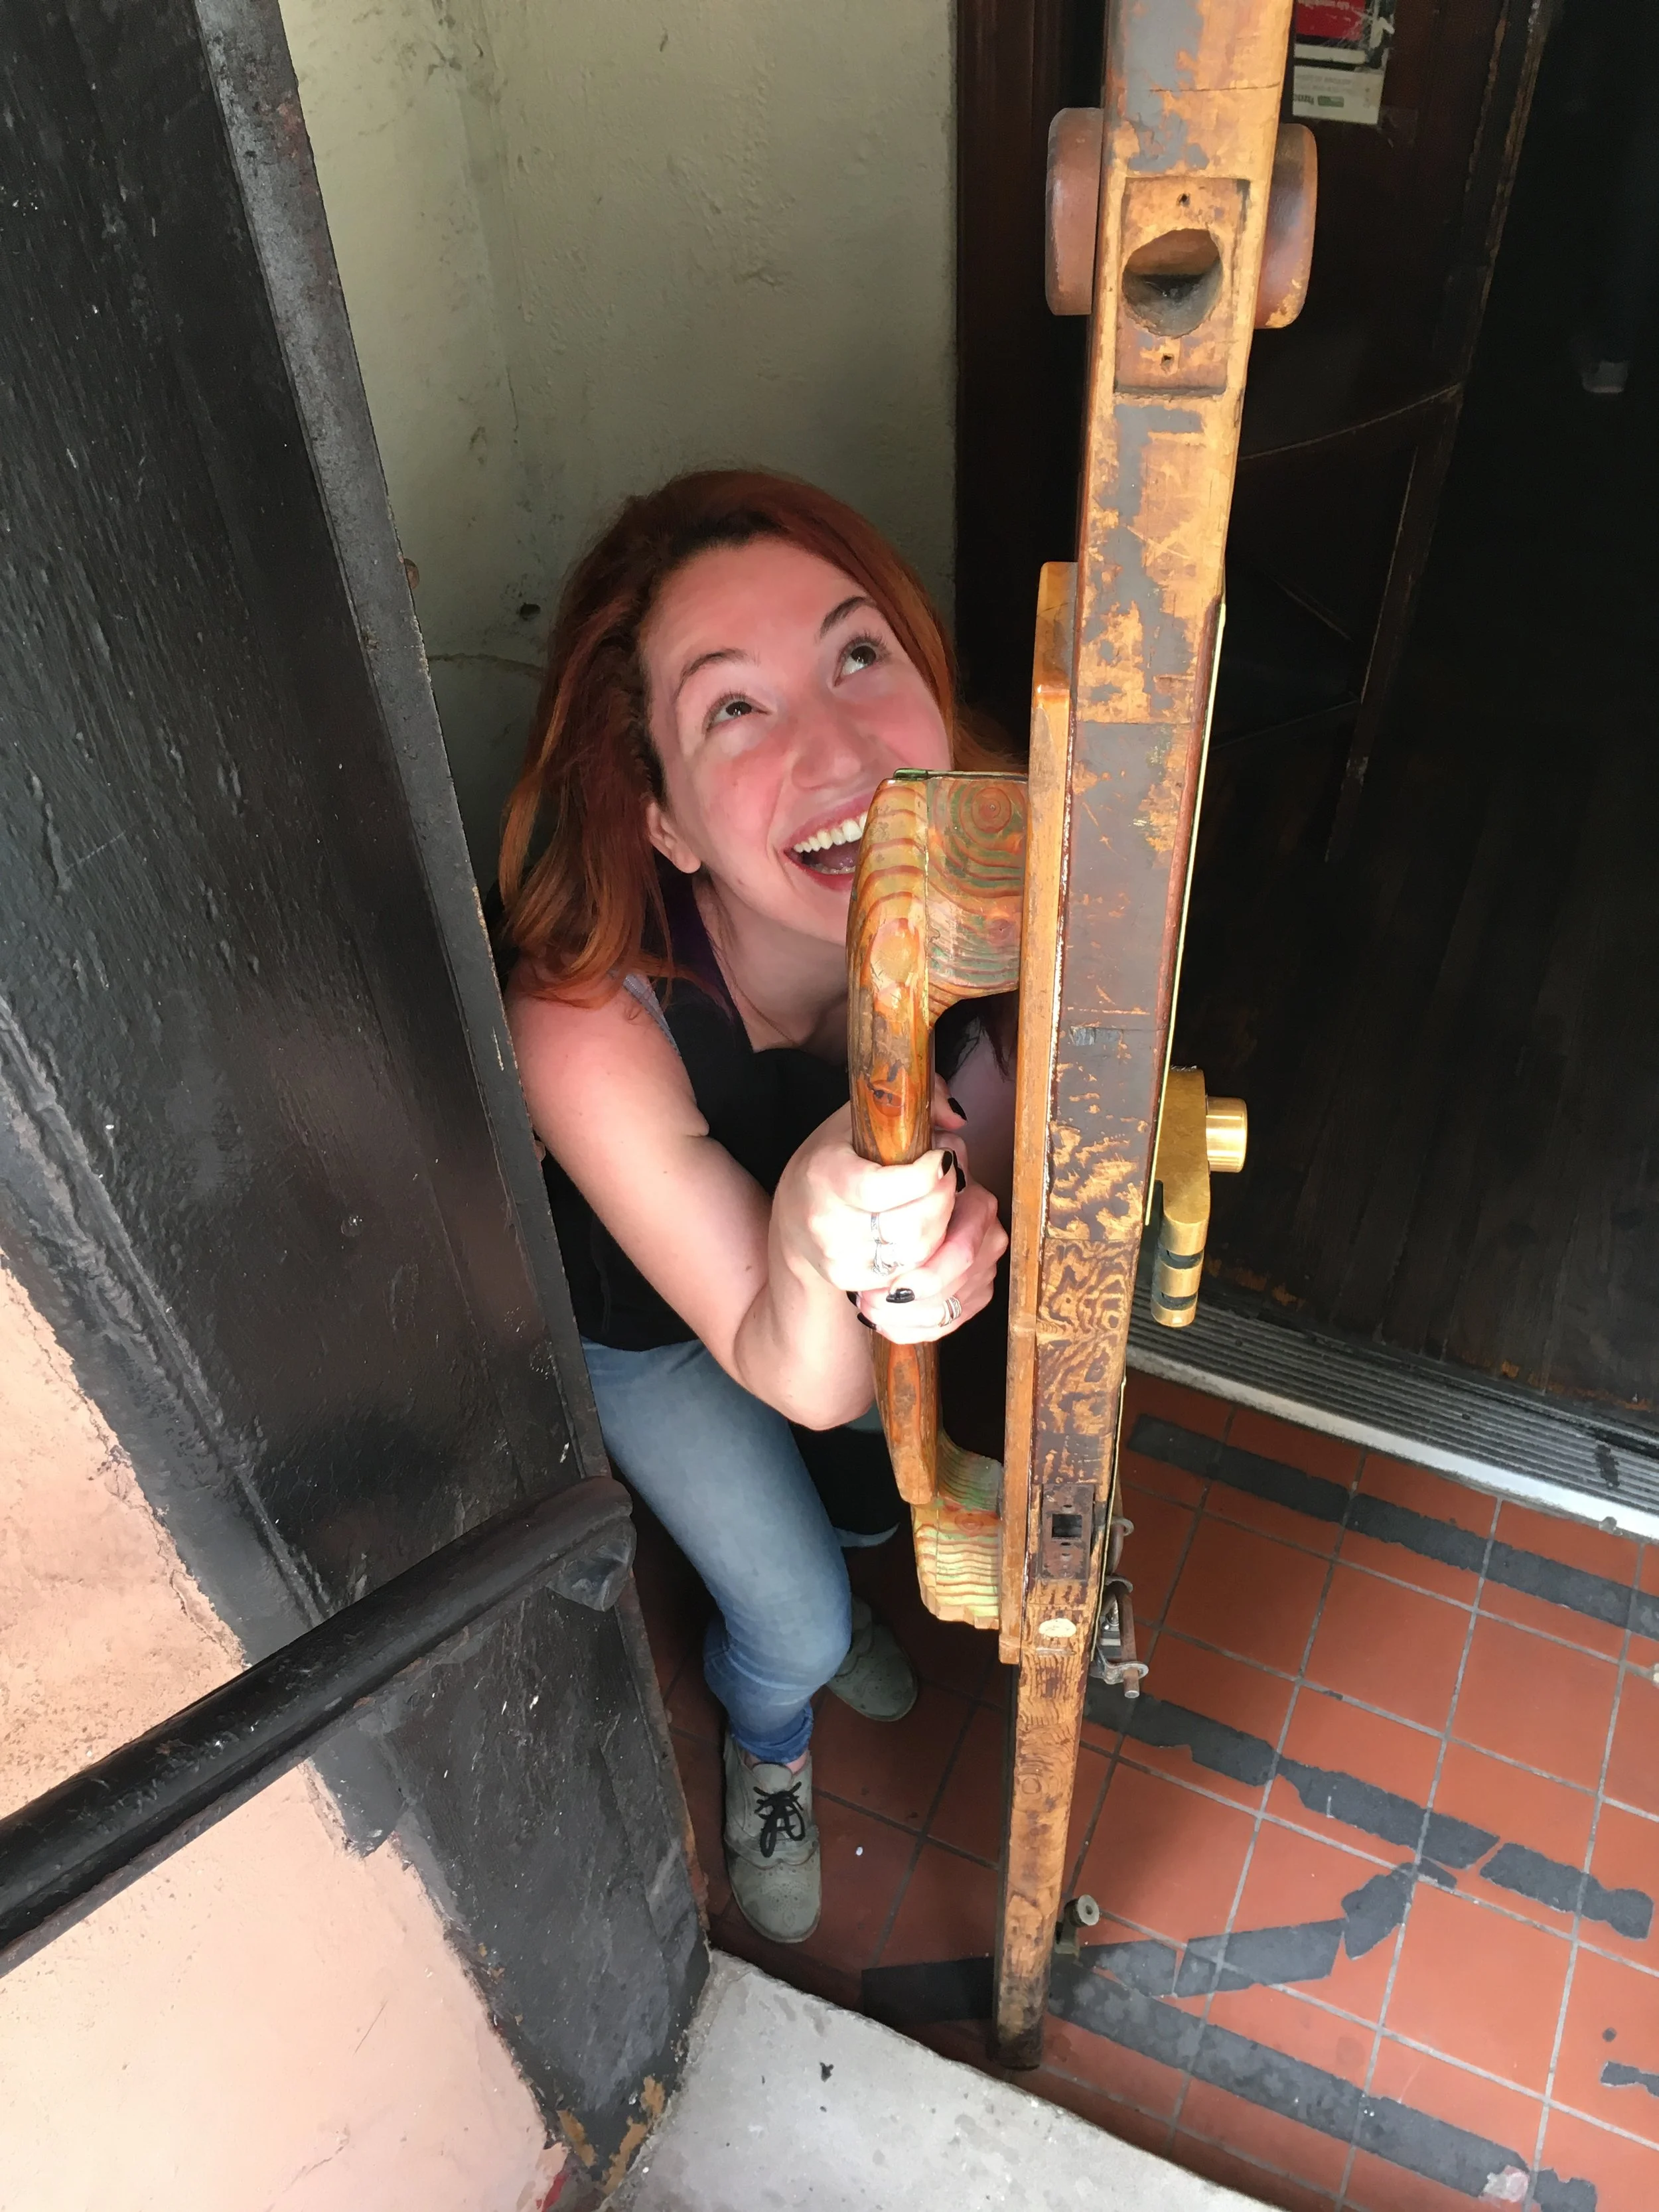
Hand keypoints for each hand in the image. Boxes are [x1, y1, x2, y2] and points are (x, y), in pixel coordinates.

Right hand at [776, 1084, 1004, 1341]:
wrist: (796, 1213)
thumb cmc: (833, 1159)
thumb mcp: (857, 1118)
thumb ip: (909, 1101)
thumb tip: (956, 1116)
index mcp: (826, 1176)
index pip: (884, 1188)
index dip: (927, 1175)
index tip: (942, 1156)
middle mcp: (827, 1224)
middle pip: (911, 1226)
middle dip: (945, 1198)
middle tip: (949, 1177)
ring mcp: (840, 1259)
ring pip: (917, 1253)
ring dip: (943, 1223)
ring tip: (940, 1199)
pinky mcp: (852, 1281)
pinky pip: (909, 1270)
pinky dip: (928, 1248)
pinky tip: (926, 1225)